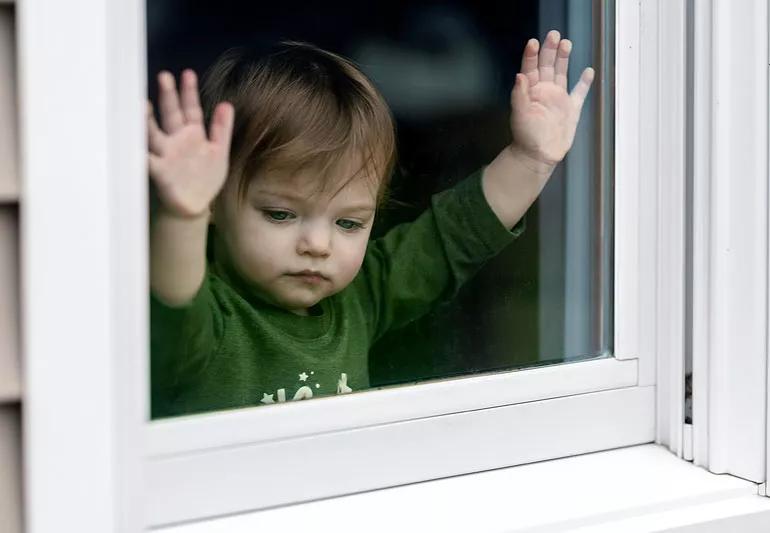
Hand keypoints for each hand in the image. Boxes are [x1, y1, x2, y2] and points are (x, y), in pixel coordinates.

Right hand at [148, 70, 233, 218]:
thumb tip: (226, 103)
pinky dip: (139, 153)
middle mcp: (176, 141)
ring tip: (143, 104)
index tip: (188, 74)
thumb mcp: (219, 152)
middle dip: (168, 97)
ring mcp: (166, 154)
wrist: (195, 206)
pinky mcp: (159, 171)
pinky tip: (132, 144)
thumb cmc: (205, 179)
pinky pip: (147, 160)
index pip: (191, 110)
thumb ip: (222, 129)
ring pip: (154, 133)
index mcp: (193, 135)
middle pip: (171, 115)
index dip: (189, 93)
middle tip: (164, 76)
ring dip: (148, 119)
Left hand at [509, 30, 593, 167]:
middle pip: (547, 65)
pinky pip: (579, 92)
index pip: (530, 68)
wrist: (539, 155)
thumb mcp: (519, 115)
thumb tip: (520, 75)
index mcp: (530, 92)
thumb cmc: (525, 137)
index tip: (534, 42)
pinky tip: (587, 71)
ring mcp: (558, 99)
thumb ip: (519, 95)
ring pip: (561, 73)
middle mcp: (544, 92)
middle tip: (554, 35)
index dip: (531, 55)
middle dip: (550, 50)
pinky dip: (583, 82)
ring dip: (563, 58)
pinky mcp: (571, 109)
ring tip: (566, 43)